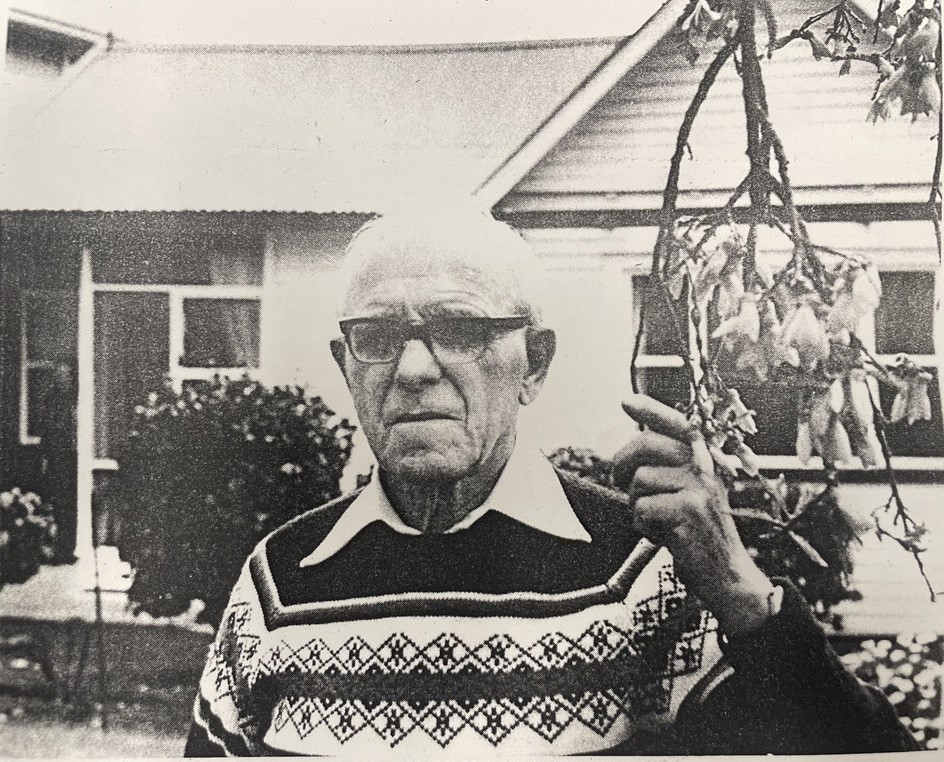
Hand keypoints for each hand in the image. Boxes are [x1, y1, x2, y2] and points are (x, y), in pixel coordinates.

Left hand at [614, 393, 775, 636]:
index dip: (650, 409)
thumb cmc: (699, 533)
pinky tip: (660, 536)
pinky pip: (642, 507)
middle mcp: (705, 466)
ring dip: (636, 505)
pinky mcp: (689, 509)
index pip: (677, 423)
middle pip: (645, 444)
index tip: (625, 400)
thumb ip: (670, 470)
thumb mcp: (691, 494)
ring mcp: (699, 486)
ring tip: (656, 521)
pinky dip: (642, 526)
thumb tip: (632, 453)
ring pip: (640, 480)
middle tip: (620, 482)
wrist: (727, 574)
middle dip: (622, 464)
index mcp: (705, 459)